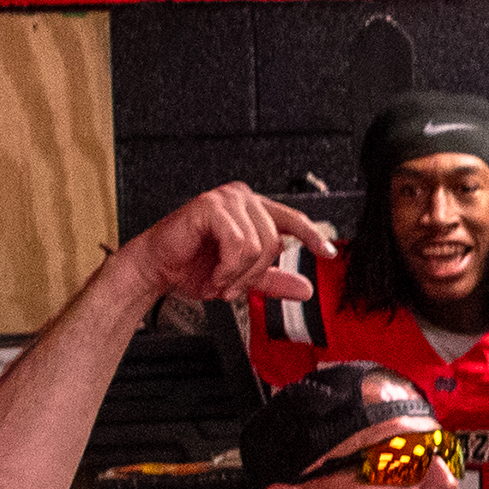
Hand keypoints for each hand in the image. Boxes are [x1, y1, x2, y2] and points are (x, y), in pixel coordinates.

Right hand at [113, 184, 332, 309]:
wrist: (160, 269)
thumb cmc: (194, 267)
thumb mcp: (243, 279)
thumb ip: (274, 281)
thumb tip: (306, 288)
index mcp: (253, 212)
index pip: (292, 220)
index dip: (312, 236)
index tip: (328, 253)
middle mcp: (243, 200)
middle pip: (275, 242)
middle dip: (254, 275)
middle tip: (232, 285)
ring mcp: (227, 200)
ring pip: (258, 246)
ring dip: (238, 274)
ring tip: (220, 278)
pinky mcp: (210, 206)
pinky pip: (238, 244)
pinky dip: (227, 268)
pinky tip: (214, 272)